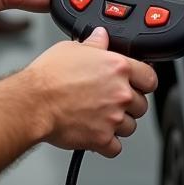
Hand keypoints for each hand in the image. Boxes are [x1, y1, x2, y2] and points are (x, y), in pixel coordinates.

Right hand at [27, 28, 156, 157]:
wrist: (33, 102)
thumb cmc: (48, 76)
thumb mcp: (72, 49)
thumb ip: (94, 44)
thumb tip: (101, 36)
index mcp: (118, 67)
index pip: (150, 78)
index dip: (144, 81)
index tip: (138, 84)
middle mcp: (120, 93)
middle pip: (142, 105)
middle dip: (129, 104)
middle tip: (111, 101)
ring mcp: (113, 118)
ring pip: (130, 127)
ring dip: (119, 124)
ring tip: (101, 117)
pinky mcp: (102, 139)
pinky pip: (115, 148)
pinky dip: (107, 144)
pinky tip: (96, 134)